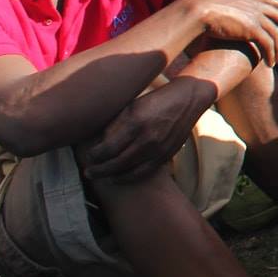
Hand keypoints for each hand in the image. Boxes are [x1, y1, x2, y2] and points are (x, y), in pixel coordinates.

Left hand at [81, 77, 214, 181]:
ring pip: (130, 171)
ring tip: (102, 177)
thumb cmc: (156, 99)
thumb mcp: (132, 105)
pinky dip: (130, 177)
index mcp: (136, 122)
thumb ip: (115, 124)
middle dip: (99, 170)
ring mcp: (159, 148)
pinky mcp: (167, 154)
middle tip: (88, 173)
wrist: (189, 99)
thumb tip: (98, 141)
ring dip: (112, 176)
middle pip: (116, 163)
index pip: (107, 148)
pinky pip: (144, 172)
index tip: (88, 156)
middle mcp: (147, 138)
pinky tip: (120, 178)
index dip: (94, 156)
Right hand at [178, 0, 277, 64]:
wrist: (199, 9)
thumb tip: (220, 7)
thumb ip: (227, 3)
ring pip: (275, 34)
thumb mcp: (218, 0)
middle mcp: (256, 6)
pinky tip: (269, 64)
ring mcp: (256, 17)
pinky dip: (271, 55)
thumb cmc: (201, 8)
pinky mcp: (253, 29)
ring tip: (276, 61)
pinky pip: (268, 44)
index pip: (272, 2)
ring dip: (277, 49)